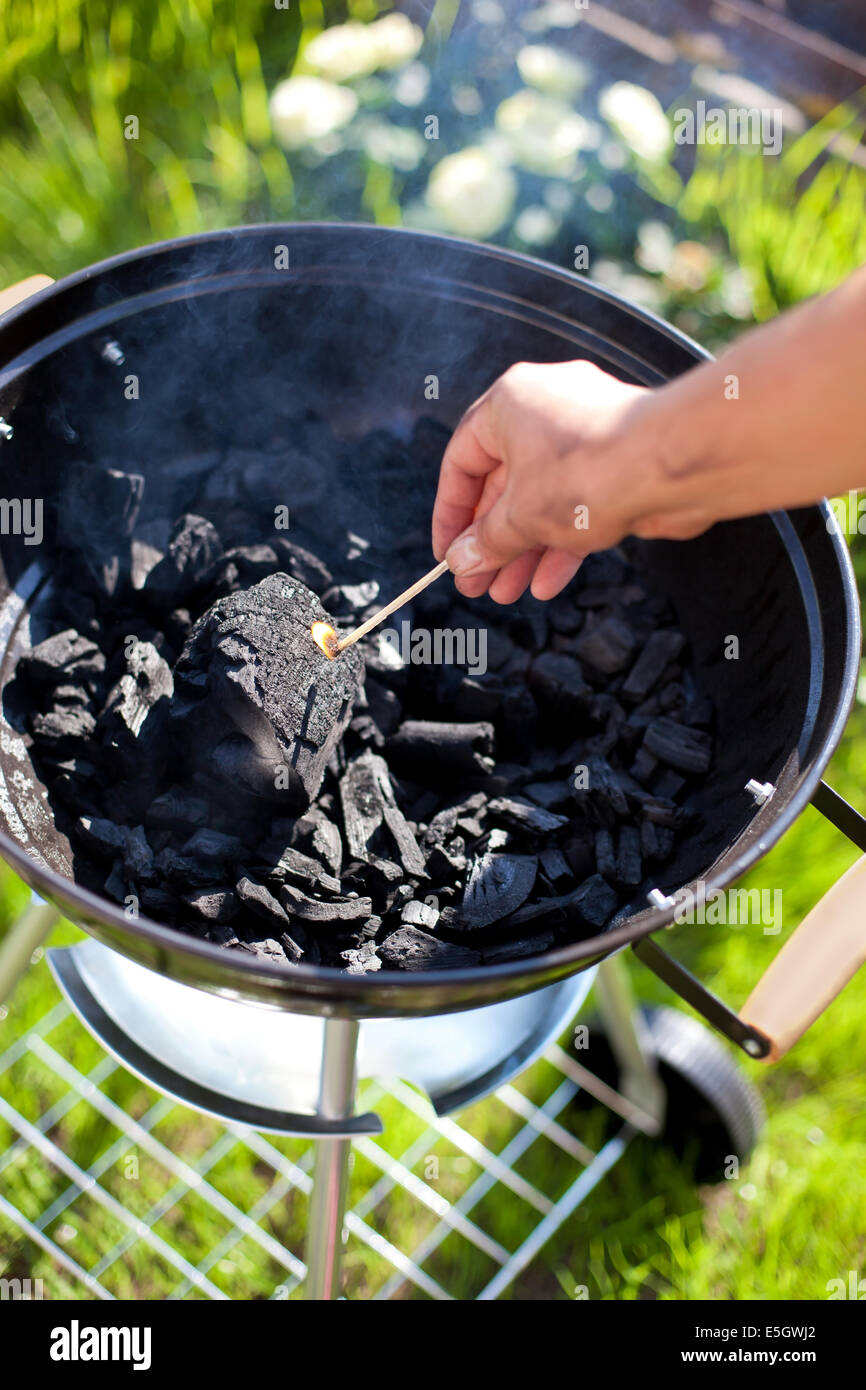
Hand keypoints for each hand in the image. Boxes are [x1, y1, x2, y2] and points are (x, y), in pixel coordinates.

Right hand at [432, 359, 659, 601]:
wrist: (675, 466)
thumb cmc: (593, 470)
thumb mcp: (521, 517)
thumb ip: (487, 541)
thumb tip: (463, 559)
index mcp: (510, 403)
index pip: (462, 461)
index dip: (451, 513)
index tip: (449, 552)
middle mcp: (547, 411)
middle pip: (504, 484)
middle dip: (491, 540)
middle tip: (477, 581)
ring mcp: (587, 436)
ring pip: (543, 499)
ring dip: (524, 549)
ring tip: (508, 591)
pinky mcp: (619, 464)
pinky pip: (579, 505)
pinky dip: (562, 542)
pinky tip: (549, 581)